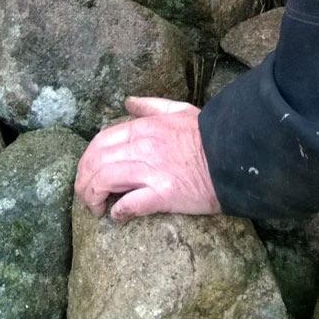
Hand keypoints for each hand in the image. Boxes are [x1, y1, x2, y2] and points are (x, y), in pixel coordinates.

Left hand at [73, 96, 221, 220]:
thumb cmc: (208, 135)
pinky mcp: (163, 194)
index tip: (88, 174)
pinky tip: (117, 216)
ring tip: (96, 209)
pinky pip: (130, 204)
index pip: (100, 142)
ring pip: (104, 181)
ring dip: (93, 198)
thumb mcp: (179, 111)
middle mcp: (143, 147)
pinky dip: (118, 212)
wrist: (235, 157)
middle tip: (86, 197)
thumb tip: (128, 102)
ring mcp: (152, 170)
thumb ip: (151, 106)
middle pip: (96, 162)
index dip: (87, 161)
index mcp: (144, 128)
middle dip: (83, 182)